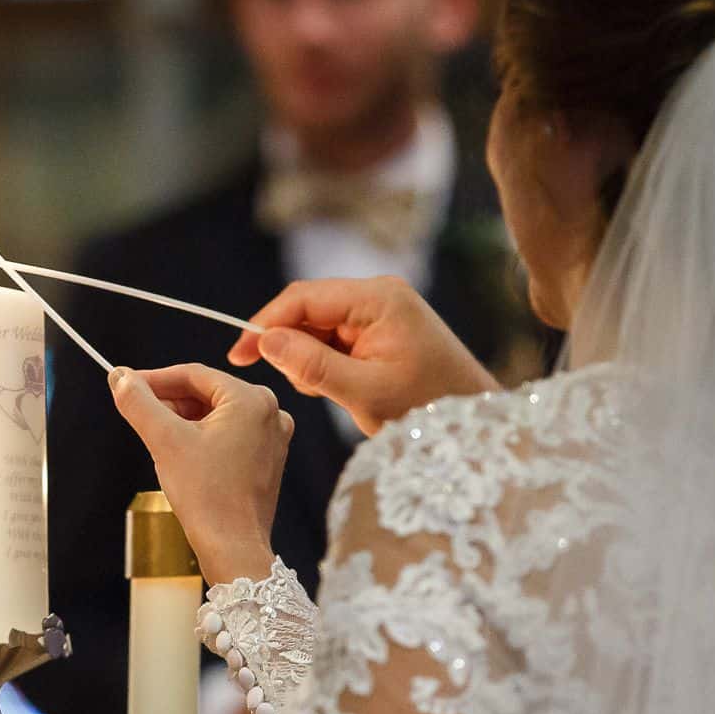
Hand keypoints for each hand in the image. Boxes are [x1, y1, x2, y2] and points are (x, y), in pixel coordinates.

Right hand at [109, 364, 291, 585]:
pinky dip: (202, 438)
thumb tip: (120, 378)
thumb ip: (139, 403)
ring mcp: (272, 438)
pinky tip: (181, 454)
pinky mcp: (267, 460)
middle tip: (138, 411)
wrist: (233, 547)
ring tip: (156, 437)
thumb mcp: (164, 441)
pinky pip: (229, 436)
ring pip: (216, 416)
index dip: (155, 378)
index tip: (127, 384)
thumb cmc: (208, 497)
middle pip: (206, 394)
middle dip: (169, 401)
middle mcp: (270, 413)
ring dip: (183, 421)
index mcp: (252, 400)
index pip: (194, 374)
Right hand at [228, 276, 499, 435]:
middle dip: (292, 346)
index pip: (303, 297)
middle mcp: (380, 292)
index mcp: (379, 298)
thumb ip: (312, 365)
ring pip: (320, 325)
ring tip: (336, 392)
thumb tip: (266, 341)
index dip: (265, 324)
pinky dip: (328, 362)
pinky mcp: (382, 327)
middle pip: (309, 308)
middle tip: (297, 385)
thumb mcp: (364, 393)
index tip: (239, 355)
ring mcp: (382, 308)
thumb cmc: (427, 409)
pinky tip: (344, 387)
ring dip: (311, 358)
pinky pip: (337, 337)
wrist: (474, 420)